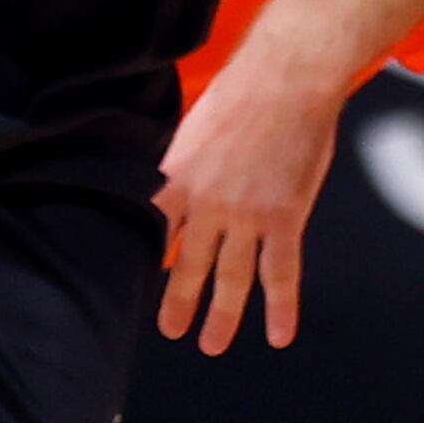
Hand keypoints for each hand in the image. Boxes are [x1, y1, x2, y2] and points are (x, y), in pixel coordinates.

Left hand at [151, 36, 352, 354]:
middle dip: (178, 302)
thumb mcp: (195, 125)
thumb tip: (173, 179)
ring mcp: (247, 216)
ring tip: (212, 344)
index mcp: (179, 178)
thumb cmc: (243, 89)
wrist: (287, 78)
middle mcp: (208, 204)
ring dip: (223, 315)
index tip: (136, 281)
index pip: (153, 230)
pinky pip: (281, 273)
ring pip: (232, 278)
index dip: (145, 259)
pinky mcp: (284, 218)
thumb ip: (183, 161)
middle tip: (170, 329)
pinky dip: (280, 308)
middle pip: (189, 264)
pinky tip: (279, 334)